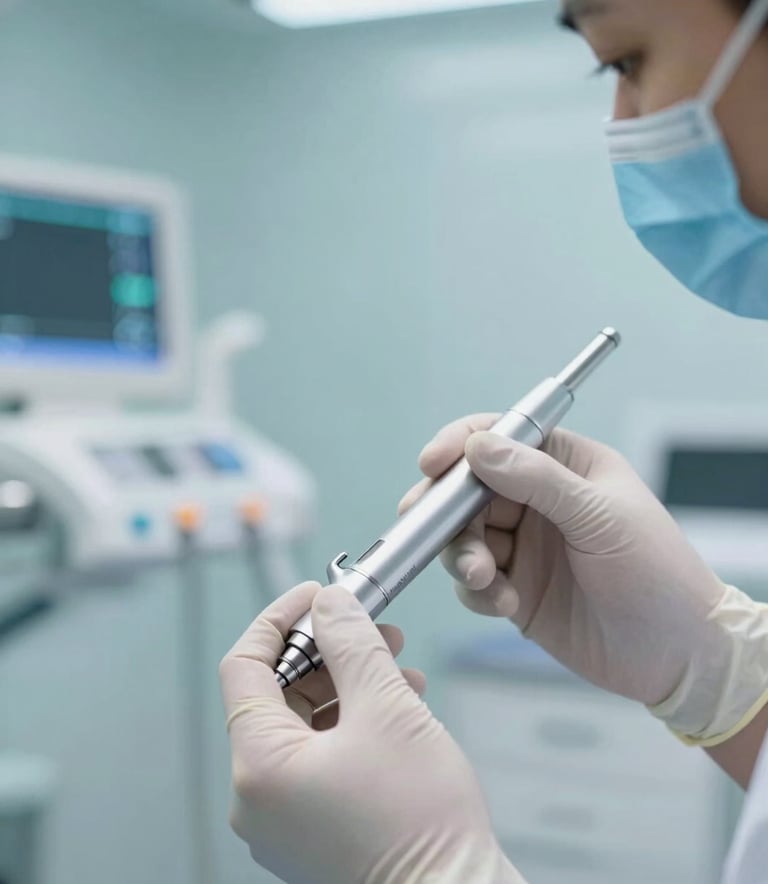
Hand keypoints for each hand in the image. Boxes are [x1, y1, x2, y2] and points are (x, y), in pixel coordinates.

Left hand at [219, 580, 524, 883]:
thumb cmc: (421, 822)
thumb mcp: (386, 706)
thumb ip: (351, 642)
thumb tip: (329, 604)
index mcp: (260, 766)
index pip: (244, 665)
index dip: (280, 619)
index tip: (315, 596)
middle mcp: (259, 798)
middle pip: (276, 693)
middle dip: (327, 652)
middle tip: (369, 627)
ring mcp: (285, 819)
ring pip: (303, 724)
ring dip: (348, 684)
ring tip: (397, 667)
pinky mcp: (313, 829)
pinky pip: (319, 756)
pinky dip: (352, 722)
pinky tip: (396, 704)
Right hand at [400, 418, 767, 743]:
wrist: (677, 655)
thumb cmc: (657, 572)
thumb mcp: (599, 516)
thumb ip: (537, 479)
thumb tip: (478, 446)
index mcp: (565, 465)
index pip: (500, 436)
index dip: (460, 445)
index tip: (432, 464)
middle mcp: (538, 500)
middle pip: (467, 489)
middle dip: (449, 512)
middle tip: (437, 533)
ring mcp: (524, 545)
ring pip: (462, 536)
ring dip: (463, 556)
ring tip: (485, 579)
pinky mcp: (514, 588)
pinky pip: (471, 580)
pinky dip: (477, 591)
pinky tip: (507, 604)